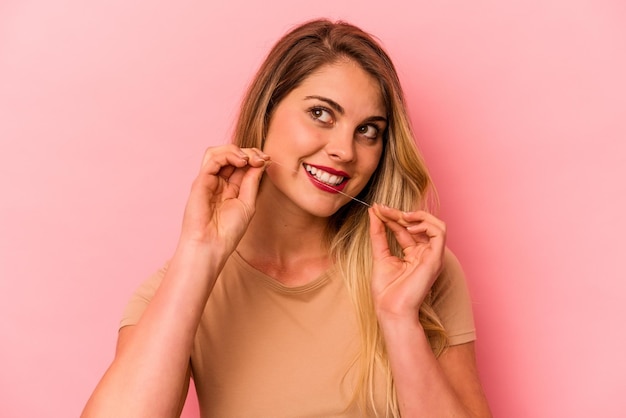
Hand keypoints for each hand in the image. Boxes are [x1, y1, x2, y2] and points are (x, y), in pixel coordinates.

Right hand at [179, 145, 268, 252]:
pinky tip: (241, 161)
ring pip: (218, 152)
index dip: (254, 158)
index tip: (268, 160)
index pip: (241, 164)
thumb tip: (261, 162)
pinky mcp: (200, 181)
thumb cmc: (228, 231)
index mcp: (230, 187)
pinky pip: (211, 159)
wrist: (212, 246)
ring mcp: (208, 180)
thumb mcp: (247, 203)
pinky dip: (227, 154)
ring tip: (249, 159)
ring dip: (236, 150)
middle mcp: (218, 181)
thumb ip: (252, 181)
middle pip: (230, 155)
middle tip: (261, 158)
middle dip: (248, 152)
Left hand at [368, 203, 445, 321]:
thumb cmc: (386, 290)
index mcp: (413, 254)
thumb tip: (374, 212)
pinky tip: (409, 226)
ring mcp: (432, 256)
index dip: (392, 216)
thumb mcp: (379, 255)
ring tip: (400, 215)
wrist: (391, 309)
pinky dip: (426, 224)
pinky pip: (440, 233)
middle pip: (418, 225)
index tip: (376, 208)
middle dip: (399, 213)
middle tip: (382, 208)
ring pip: (435, 224)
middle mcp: (425, 254)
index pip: (405, 229)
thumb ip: (378, 234)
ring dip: (418, 215)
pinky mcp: (436, 259)